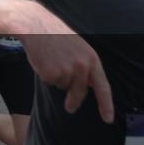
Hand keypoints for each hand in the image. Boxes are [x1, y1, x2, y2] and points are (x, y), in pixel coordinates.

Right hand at [19, 8, 113, 123]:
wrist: (35, 26)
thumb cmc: (55, 35)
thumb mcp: (79, 47)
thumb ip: (86, 65)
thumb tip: (90, 85)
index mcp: (92, 59)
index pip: (103, 87)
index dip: (106, 105)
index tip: (108, 119)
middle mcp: (82, 66)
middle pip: (80, 93)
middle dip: (74, 101)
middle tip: (70, 108)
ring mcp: (67, 70)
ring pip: (63, 86)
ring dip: (57, 79)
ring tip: (51, 60)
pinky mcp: (51, 74)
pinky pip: (50, 83)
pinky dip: (46, 75)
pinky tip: (44, 61)